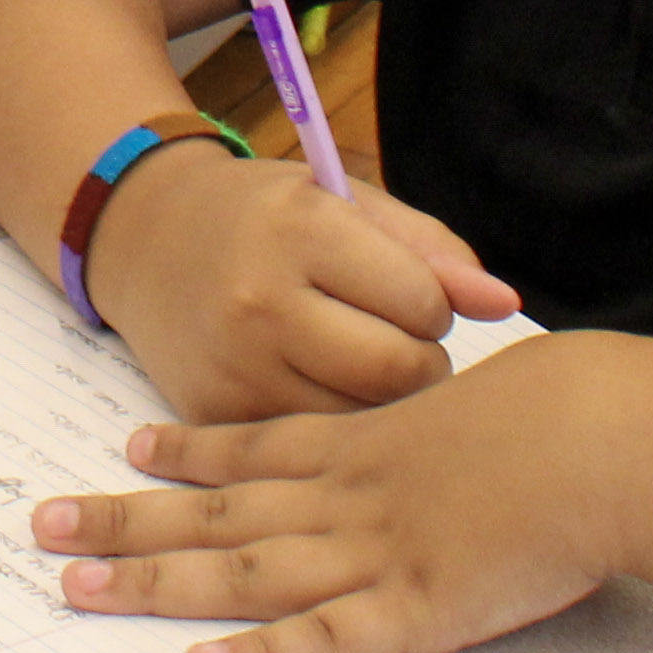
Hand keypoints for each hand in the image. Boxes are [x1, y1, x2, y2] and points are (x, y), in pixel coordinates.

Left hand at [43, 326, 627, 652]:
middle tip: (41, 526)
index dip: (190, 452)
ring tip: (78, 588)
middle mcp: (348, 498)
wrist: (599, 438)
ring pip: (242, 571)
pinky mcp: (416, 614)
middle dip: (126, 519)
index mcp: (368, 445)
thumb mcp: (485, 399)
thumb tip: (455, 423)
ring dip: (156, 580)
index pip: (258, 449)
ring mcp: (374, 556)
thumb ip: (447, 422)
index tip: (131, 447)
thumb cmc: (563, 413)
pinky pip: (324, 641)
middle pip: (217, 511)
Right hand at [82, 143, 519, 421]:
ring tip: (352, 361)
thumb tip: (506, 305)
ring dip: (377, 403)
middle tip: (390, 338)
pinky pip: (310, 446)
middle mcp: (260, 301)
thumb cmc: (265, 217)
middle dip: (416, 362)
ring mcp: (232, 365)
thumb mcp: (347, 205)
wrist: (145, 237)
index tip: (405, 293)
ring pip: (362, 421)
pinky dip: (328, 428)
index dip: (431, 304)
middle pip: (399, 373)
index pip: (422, 303)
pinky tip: (312, 386)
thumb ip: (432, 252)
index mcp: (301, 230)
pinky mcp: (212, 413)